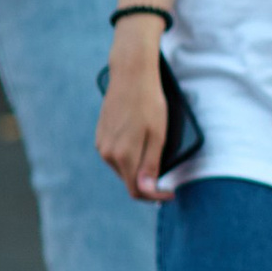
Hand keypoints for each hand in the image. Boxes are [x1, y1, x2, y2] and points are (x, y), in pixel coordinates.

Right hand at [96, 24, 177, 201]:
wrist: (130, 74)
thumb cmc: (149, 102)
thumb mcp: (158, 134)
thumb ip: (151, 164)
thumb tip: (146, 191)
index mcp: (122, 155)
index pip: (137, 190)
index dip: (155, 196)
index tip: (171, 193)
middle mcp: (107, 153)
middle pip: (129, 180)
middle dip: (147, 181)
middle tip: (167, 172)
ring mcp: (101, 144)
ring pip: (123, 168)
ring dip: (138, 167)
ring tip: (155, 152)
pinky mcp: (100, 135)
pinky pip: (116, 155)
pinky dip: (130, 155)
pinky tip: (140, 141)